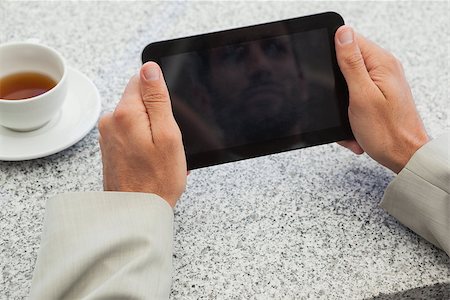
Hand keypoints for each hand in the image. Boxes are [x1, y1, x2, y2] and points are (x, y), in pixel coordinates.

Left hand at [98, 62, 186, 206]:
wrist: (137, 212)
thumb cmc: (157, 180)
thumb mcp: (167, 135)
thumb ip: (157, 98)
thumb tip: (149, 68)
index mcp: (125, 113)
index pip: (141, 80)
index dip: (160, 96)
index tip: (168, 116)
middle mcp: (110, 121)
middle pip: (139, 100)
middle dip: (157, 115)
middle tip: (167, 141)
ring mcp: (108, 135)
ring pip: (136, 117)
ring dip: (151, 130)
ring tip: (160, 155)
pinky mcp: (110, 148)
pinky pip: (131, 133)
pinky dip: (143, 142)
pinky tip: (152, 160)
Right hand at [334, 26, 428, 172]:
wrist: (404, 156)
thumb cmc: (386, 132)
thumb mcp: (361, 95)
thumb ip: (351, 63)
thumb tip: (342, 33)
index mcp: (381, 63)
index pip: (350, 40)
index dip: (333, 55)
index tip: (330, 76)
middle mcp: (384, 70)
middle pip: (346, 63)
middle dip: (336, 86)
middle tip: (341, 103)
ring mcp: (381, 83)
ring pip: (347, 84)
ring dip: (342, 104)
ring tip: (350, 119)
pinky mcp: (377, 97)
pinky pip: (354, 98)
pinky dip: (349, 113)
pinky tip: (354, 127)